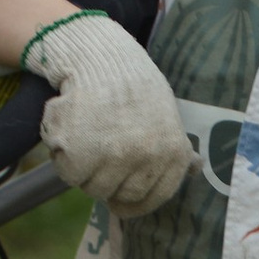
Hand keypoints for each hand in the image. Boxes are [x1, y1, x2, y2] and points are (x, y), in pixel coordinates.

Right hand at [33, 9, 190, 217]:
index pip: (153, 199)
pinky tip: (69, 133)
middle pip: (120, 196)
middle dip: (107, 181)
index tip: (119, 197)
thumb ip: (177, 147)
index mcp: (172, 154)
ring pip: (92, 188)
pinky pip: (70, 174)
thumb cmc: (134, 85)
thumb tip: (196, 168)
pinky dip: (63, 158)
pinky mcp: (80, 154)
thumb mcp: (166, 113)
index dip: (134, 201)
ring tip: (85, 137)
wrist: (100, 56)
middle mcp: (147, 159)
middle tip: (99, 152)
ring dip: (84, 170)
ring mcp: (113, 158)